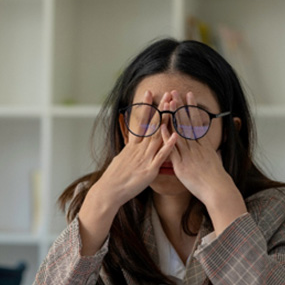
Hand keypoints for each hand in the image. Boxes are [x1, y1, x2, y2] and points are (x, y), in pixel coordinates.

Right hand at [94, 90, 177, 207]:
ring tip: (173, 107)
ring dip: (166, 121)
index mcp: (132, 146)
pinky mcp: (149, 170)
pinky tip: (175, 135)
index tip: (149, 93)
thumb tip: (131, 145)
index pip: (140, 122)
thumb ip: (129, 151)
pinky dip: (168, 145)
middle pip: (151, 125)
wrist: (109, 191)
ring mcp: (145, 158)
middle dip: (160, 109)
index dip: (145, 107)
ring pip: (157, 136)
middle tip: (167, 94)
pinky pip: (161, 156)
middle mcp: (139, 149)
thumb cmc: (115, 178)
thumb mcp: (121, 159)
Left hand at [162, 90, 246, 234]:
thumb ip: (209, 151)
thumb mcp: (215, 160)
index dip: (192, 108)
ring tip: (168, 102)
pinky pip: (172, 149)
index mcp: (204, 145)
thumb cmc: (216, 179)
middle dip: (181, 106)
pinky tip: (161, 126)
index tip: (188, 95)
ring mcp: (188, 155)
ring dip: (173, 116)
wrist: (217, 190)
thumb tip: (209, 146)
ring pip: (179, 132)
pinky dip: (167, 137)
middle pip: (187, 123)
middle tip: (175, 92)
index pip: (197, 122)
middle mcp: (196, 147)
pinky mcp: (181, 165)